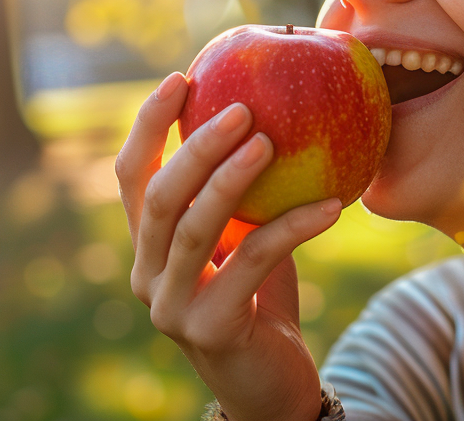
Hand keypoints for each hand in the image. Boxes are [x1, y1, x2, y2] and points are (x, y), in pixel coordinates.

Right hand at [116, 72, 342, 420]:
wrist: (270, 386)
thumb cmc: (260, 296)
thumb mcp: (244, 234)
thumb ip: (242, 189)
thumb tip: (274, 104)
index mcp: (146, 244)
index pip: (131, 175)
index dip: (148, 124)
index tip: (181, 77)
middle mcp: (146, 273)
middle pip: (157, 197)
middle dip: (194, 146)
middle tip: (240, 107)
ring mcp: (171, 305)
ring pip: (194, 230)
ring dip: (231, 179)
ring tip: (269, 141)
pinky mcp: (210, 329)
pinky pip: (254, 264)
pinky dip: (292, 228)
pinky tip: (332, 205)